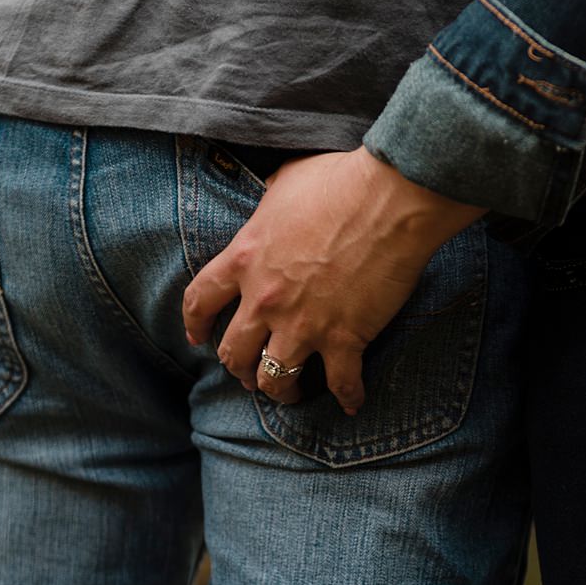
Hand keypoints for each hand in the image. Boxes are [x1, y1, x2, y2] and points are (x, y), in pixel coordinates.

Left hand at [182, 147, 484, 412]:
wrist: (390, 198)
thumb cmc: (341, 181)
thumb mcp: (285, 183)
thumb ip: (268, 206)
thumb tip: (270, 205)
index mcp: (245, 259)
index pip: (201, 301)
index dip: (195, 325)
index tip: (198, 338)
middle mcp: (265, 299)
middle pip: (233, 353)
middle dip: (238, 369)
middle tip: (248, 374)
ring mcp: (303, 324)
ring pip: (274, 379)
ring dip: (281, 391)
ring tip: (292, 393)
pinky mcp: (344, 338)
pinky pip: (340, 382)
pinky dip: (348, 397)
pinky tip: (352, 404)